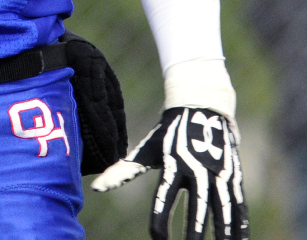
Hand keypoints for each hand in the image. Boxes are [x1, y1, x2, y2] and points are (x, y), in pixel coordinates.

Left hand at [92, 107, 247, 239]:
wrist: (201, 107)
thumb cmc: (167, 136)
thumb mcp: (147, 151)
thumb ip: (124, 171)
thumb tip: (95, 188)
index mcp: (173, 163)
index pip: (165, 195)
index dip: (161, 218)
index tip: (157, 239)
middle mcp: (197, 168)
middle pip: (197, 206)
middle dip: (195, 232)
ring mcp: (218, 172)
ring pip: (223, 209)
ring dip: (222, 234)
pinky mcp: (233, 176)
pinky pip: (238, 206)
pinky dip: (240, 227)